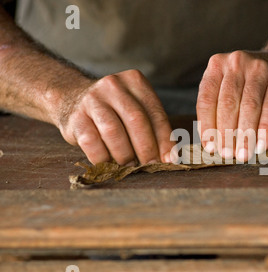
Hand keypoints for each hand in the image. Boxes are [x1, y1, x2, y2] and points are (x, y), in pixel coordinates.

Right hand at [55, 70, 174, 165]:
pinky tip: (109, 164)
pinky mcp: (75, 117)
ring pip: (114, 132)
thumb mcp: (135, 109)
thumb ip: (152, 128)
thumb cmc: (114, 111)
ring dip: (125, 155)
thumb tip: (169, 158)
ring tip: (130, 167)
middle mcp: (113, 86)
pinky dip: (103, 158)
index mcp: (135, 82)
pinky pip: (92, 142)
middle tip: (150, 167)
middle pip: (136, 120)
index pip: (156, 114)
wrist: (71, 99)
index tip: (169, 160)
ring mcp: (92, 100)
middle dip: (146, 148)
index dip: (165, 140)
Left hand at [196, 50, 267, 161]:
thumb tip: (212, 144)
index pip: (207, 100)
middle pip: (228, 104)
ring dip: (245, 135)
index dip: (207, 126)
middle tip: (227, 155)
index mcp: (217, 66)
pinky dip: (265, 129)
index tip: (209, 147)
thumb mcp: (231, 87)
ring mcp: (260, 69)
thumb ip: (220, 108)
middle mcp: (237, 63)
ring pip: (249, 107)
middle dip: (226, 134)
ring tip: (243, 154)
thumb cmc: (253, 84)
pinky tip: (261, 145)